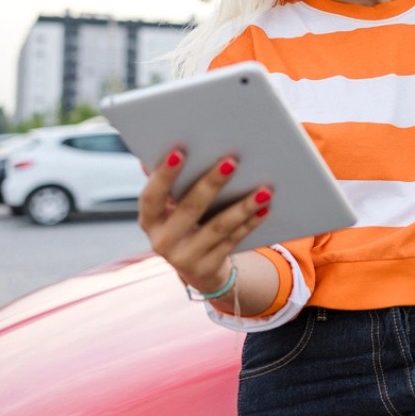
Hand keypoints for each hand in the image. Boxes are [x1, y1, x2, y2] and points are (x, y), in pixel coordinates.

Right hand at [138, 148, 270, 294]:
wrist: (198, 269)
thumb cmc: (185, 224)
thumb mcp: (172, 209)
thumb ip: (173, 184)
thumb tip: (174, 146)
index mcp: (149, 220)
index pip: (152, 196)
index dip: (164, 175)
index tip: (180, 151)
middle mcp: (161, 241)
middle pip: (190, 209)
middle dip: (212, 183)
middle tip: (232, 161)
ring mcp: (184, 258)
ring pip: (219, 227)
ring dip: (243, 206)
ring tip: (264, 189)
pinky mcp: (207, 268)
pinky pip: (233, 240)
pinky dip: (250, 223)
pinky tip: (265, 208)